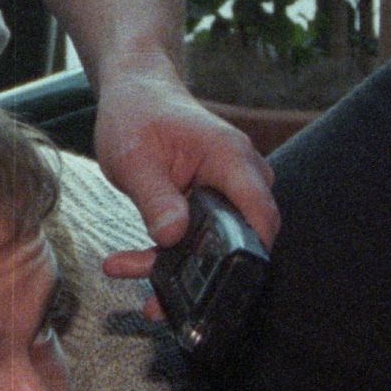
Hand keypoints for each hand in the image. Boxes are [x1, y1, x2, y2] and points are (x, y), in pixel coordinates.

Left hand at [89, 67, 273, 273]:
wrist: (135, 94)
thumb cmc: (137, 115)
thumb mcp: (134, 158)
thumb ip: (155, 198)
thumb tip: (172, 236)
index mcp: (231, 158)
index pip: (260, 212)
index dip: (249, 252)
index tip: (220, 283)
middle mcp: (239, 176)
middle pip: (242, 237)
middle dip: (204, 273)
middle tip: (162, 296)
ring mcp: (227, 190)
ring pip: (217, 244)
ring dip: (178, 269)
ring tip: (134, 279)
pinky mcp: (210, 203)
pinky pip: (200, 238)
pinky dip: (169, 255)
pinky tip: (130, 262)